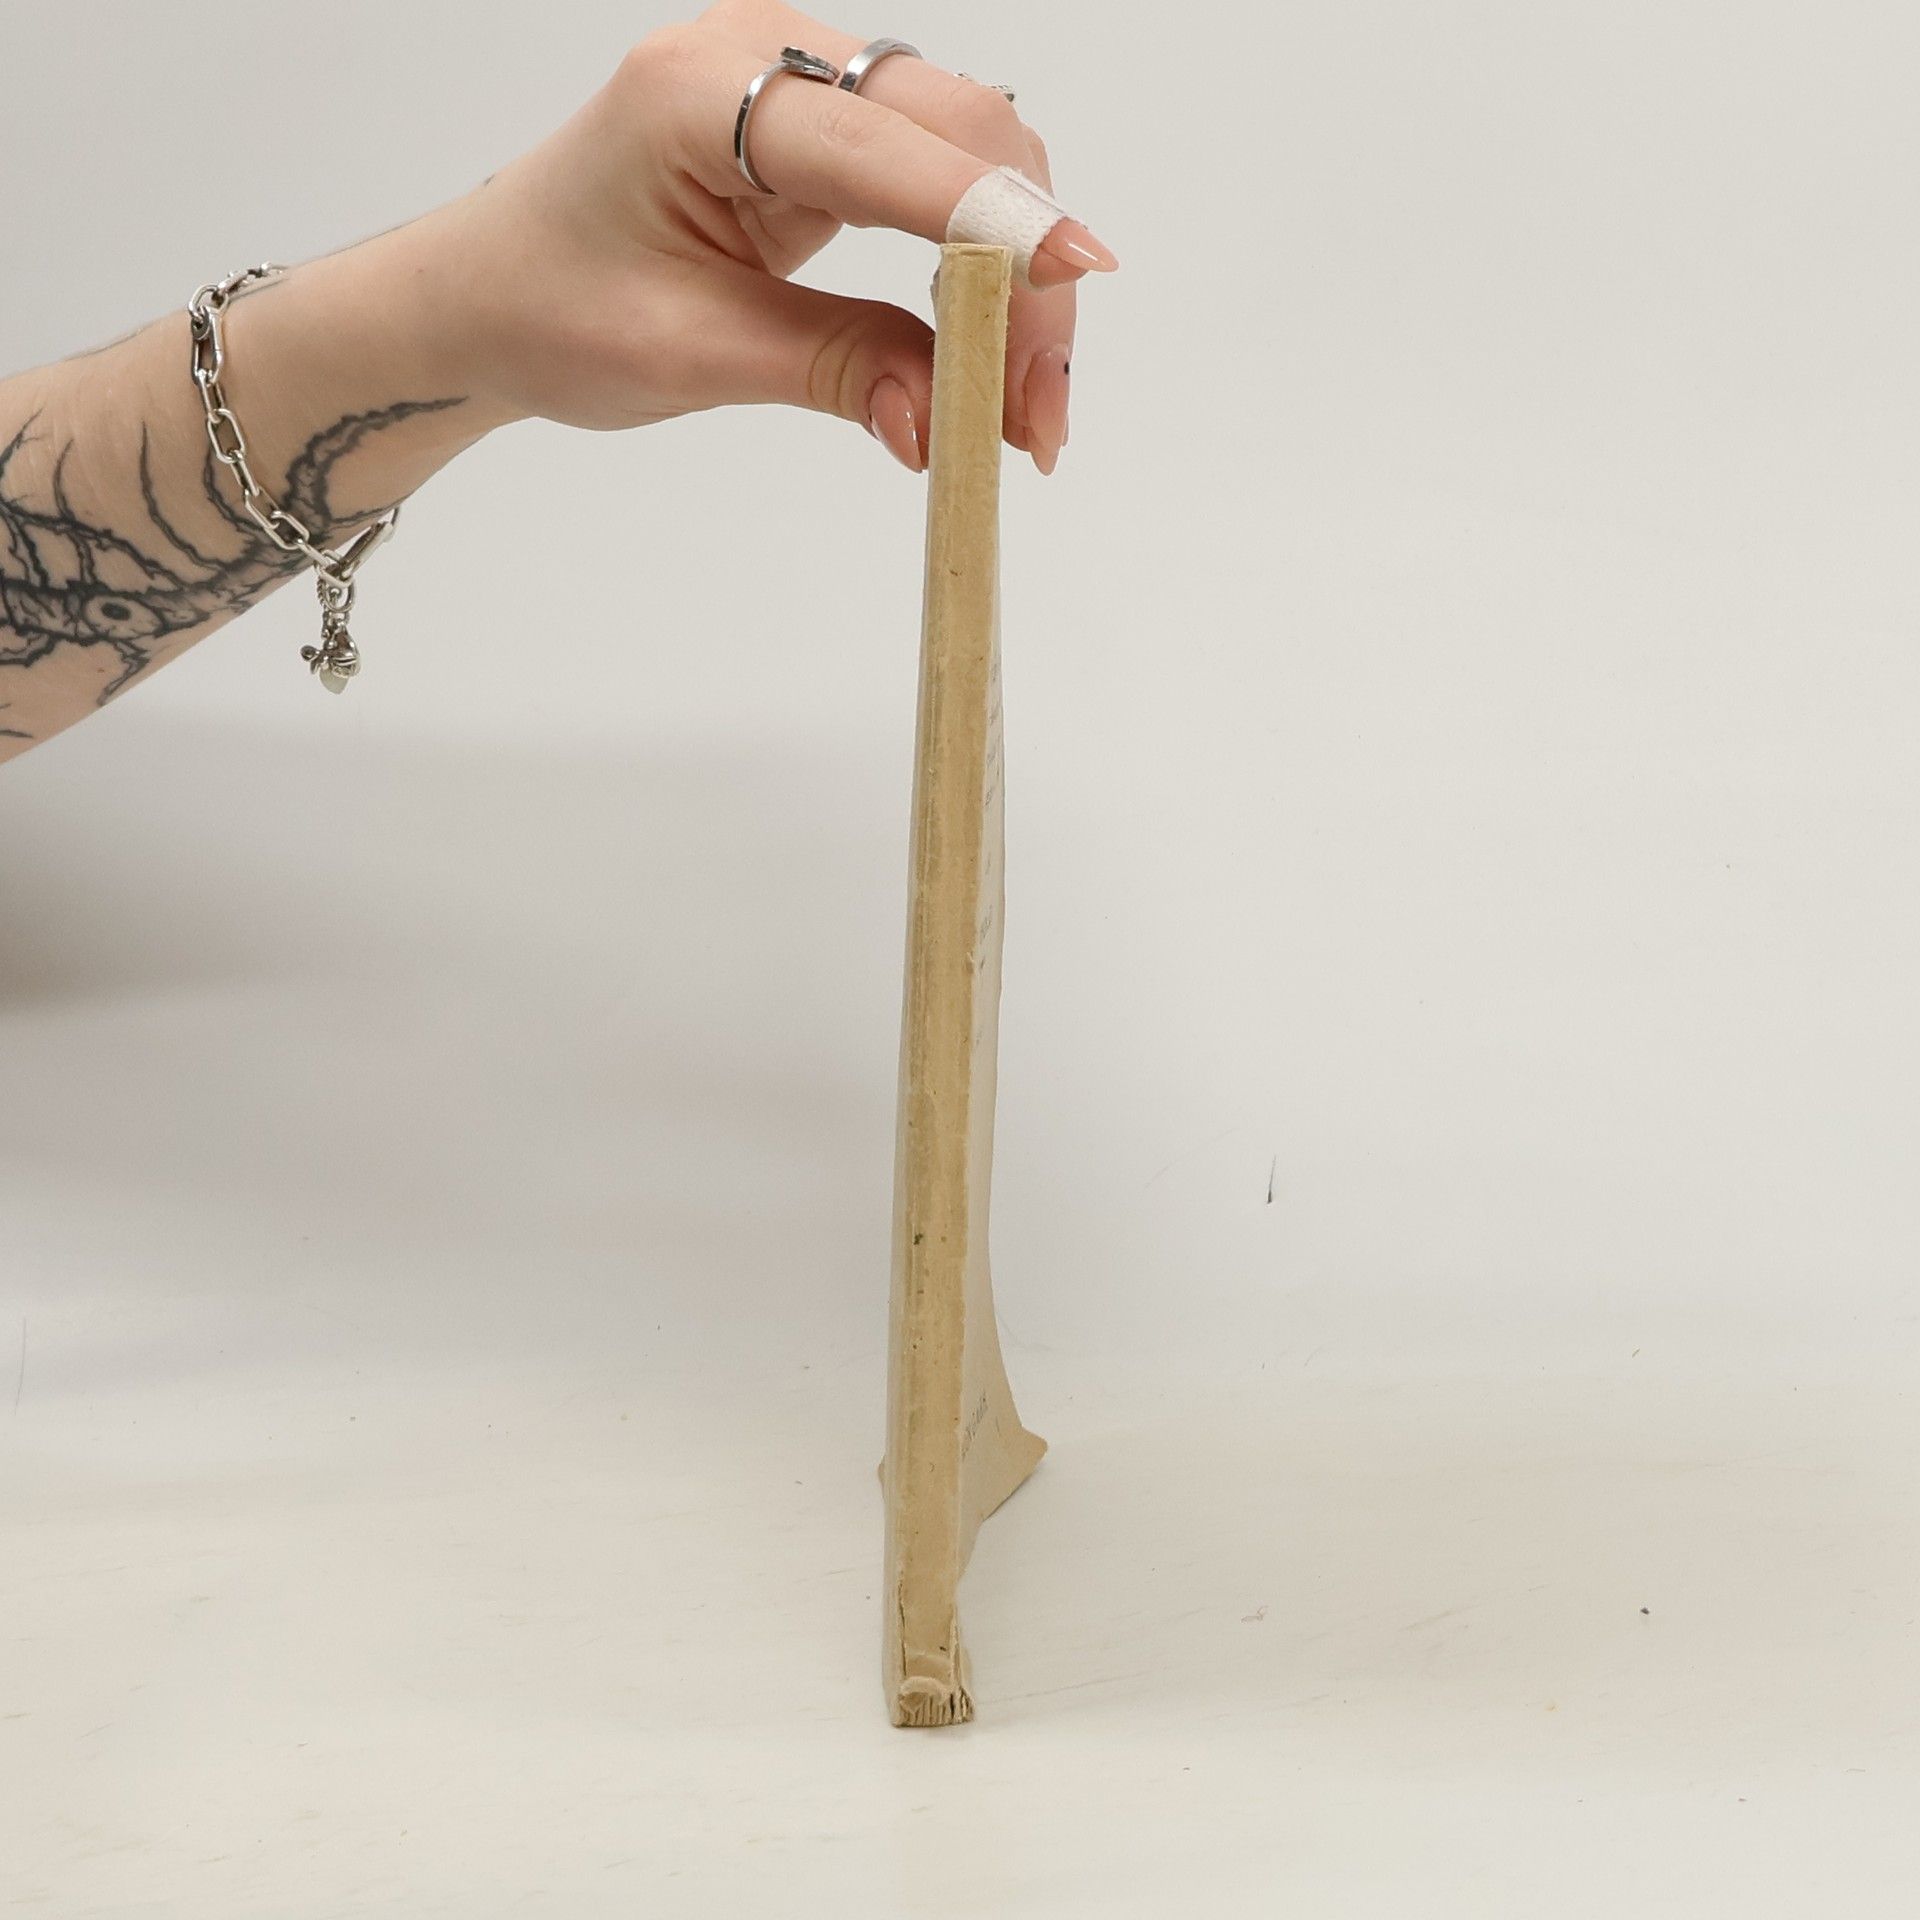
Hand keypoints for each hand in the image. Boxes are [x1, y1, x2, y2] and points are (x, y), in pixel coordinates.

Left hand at [410, 2, 1118, 473]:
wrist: (486, 297)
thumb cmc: (549, 309)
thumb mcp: (688, 353)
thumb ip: (831, 370)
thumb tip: (947, 420)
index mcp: (702, 94)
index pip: (889, 143)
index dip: (994, 214)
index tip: (1079, 280)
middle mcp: (766, 58)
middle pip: (958, 129)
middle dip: (1023, 267)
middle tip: (1038, 414)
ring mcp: (801, 87)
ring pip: (967, 153)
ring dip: (1015, 276)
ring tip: (1019, 408)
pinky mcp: (824, 135)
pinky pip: (936, 182)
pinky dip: (977, 268)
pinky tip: (986, 353)